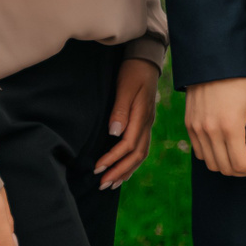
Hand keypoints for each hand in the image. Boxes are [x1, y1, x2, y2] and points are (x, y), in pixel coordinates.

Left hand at [93, 58, 160, 189]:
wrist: (146, 60)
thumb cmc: (133, 72)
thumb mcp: (125, 87)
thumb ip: (120, 110)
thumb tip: (114, 133)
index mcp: (142, 116)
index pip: (128, 145)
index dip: (113, 159)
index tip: (97, 169)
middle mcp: (147, 123)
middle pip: (137, 155)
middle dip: (120, 171)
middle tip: (102, 184)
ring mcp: (148, 123)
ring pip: (141, 154)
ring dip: (126, 170)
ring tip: (112, 183)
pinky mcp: (145, 122)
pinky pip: (141, 147)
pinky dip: (133, 162)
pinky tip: (124, 169)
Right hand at [185, 77, 245, 177]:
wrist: (213, 64)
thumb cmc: (239, 83)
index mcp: (230, 127)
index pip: (240, 165)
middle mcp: (210, 132)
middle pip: (225, 168)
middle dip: (243, 171)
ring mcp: (197, 130)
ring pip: (211, 164)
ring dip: (228, 166)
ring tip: (241, 154)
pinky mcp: (189, 126)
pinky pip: (200, 153)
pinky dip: (214, 156)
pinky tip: (226, 146)